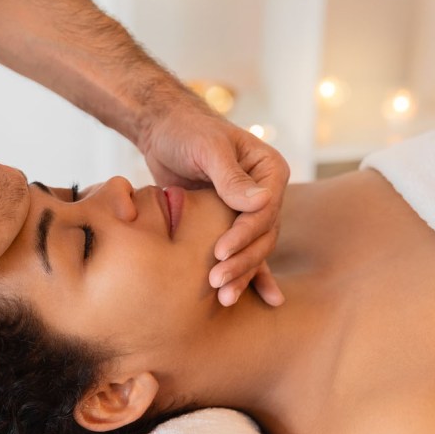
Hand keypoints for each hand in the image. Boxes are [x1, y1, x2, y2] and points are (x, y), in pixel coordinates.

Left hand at [139, 107, 288, 306]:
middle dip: (241, 261)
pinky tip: (266, 301)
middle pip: (263, 235)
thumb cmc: (187, 132)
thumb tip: (262, 203)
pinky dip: (253, 275)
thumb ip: (231, 176)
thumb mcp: (207, 148)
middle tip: (217, 282)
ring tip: (223, 298)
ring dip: (242, 274)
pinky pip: (246, 251)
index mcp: (269, 170)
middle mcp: (267, 192)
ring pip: (255, 249)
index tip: (219, 251)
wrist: (165, 132)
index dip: (244, 234)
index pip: (265, 210)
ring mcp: (251, 211)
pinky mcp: (233, 224)